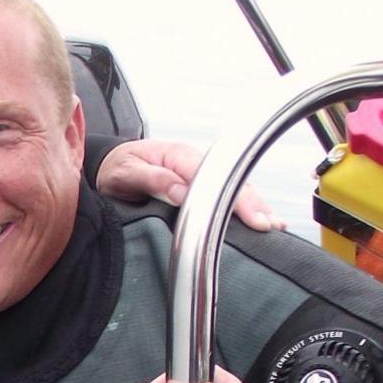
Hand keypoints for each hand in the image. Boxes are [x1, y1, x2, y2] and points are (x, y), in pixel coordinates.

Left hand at [96, 139, 284, 232]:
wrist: (108, 165)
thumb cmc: (116, 168)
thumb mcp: (125, 173)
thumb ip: (152, 180)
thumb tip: (181, 191)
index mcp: (178, 156)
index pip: (214, 176)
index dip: (234, 198)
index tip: (249, 217)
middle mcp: (193, 161)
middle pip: (231, 181)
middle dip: (252, 203)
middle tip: (268, 226)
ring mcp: (199, 172)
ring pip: (234, 187)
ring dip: (254, 205)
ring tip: (273, 226)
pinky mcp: (199, 184)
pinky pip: (226, 193)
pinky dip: (244, 206)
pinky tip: (261, 219)